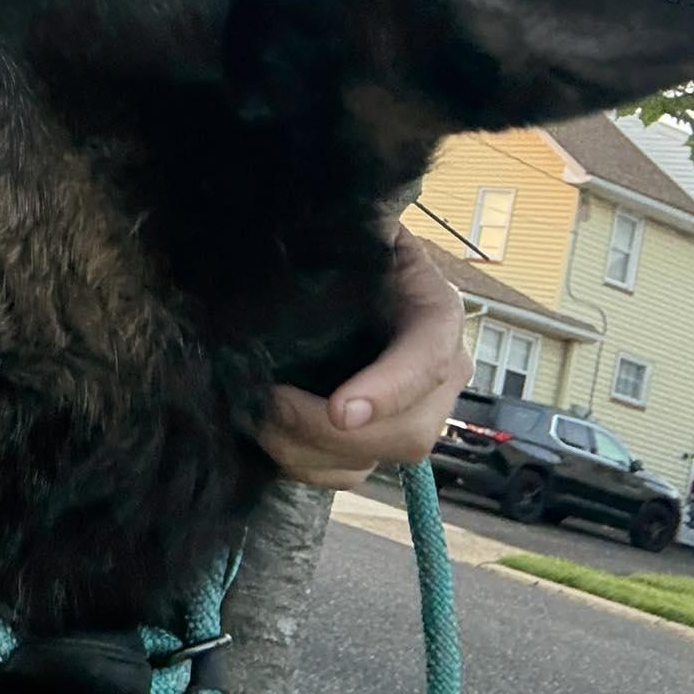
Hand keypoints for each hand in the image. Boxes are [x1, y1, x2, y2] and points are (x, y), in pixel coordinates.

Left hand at [260, 227, 469, 490]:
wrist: (334, 274)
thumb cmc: (344, 246)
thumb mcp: (361, 225)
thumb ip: (361, 224)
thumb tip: (350, 217)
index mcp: (436, 314)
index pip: (429, 361)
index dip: (389, 391)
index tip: (340, 411)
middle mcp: (437, 374)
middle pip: (409, 431)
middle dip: (329, 431)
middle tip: (266, 407)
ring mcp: (411, 413)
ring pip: (375, 462)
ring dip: (308, 451)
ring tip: (255, 420)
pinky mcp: (376, 441)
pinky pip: (348, 477)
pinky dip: (304, 465)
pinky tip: (267, 436)